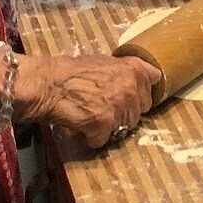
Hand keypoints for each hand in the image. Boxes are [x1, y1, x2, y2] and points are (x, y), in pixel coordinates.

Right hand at [18, 53, 159, 148]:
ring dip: (109, 127)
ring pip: (124, 128)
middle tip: (104, 108)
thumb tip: (135, 83)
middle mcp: (131, 87)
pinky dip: (92, 137)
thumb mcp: (106, 62)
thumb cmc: (72, 72)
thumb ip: (125, 72)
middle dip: (124, 113)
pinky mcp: (104, 124)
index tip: (133, 96)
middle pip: (139, 111)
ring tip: (92, 117)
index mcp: (134, 69)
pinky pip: (103, 140)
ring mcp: (119, 107)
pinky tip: (82, 126)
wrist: (48, 83)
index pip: (154, 83)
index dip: (141, 92)